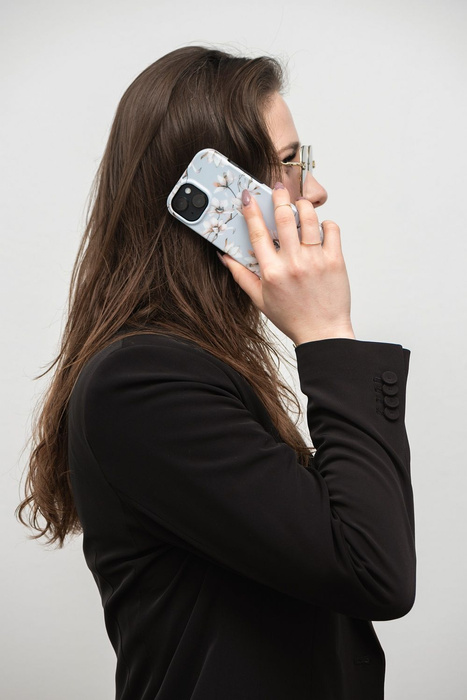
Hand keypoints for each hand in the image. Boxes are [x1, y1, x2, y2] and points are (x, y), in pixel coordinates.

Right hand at [220, 184, 354, 345]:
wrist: (322, 332)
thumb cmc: (292, 317)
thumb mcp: (259, 299)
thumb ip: (241, 275)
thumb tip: (224, 256)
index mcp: (271, 272)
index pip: (257, 232)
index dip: (251, 210)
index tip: (248, 196)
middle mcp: (293, 263)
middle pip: (284, 217)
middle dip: (279, 197)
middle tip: (278, 189)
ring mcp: (315, 260)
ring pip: (309, 218)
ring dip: (303, 206)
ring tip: (299, 204)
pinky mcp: (335, 260)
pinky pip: (331, 229)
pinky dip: (326, 223)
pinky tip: (320, 228)